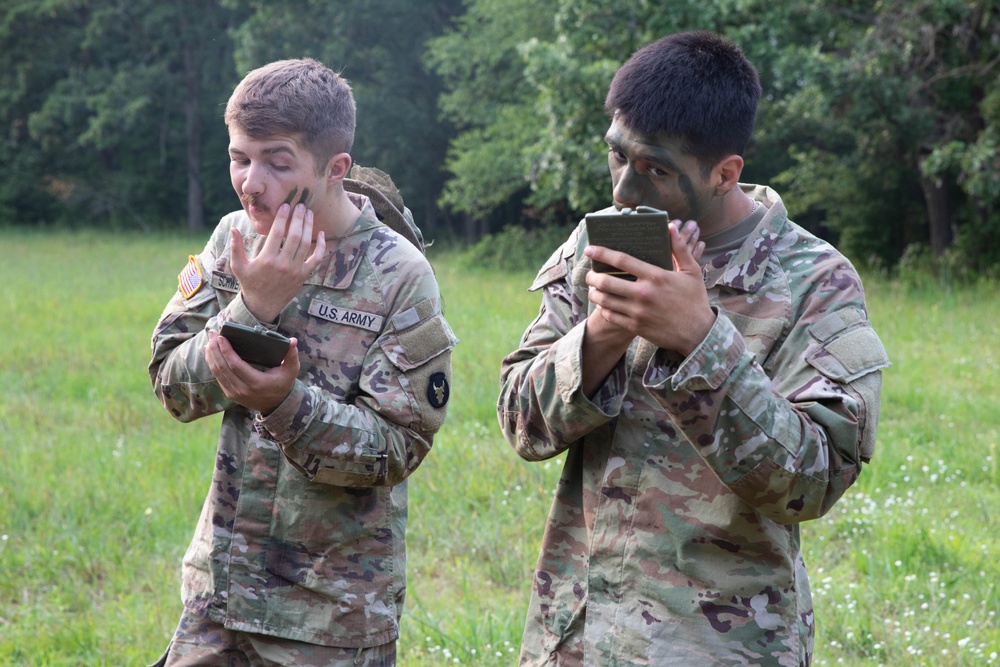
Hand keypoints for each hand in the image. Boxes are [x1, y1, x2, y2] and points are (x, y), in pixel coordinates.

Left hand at [205, 329, 300, 414]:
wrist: (276, 405)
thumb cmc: (283, 384)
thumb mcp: (291, 370)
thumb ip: (292, 355)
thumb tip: (293, 341)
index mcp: (256, 382)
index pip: (236, 365)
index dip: (226, 351)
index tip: (221, 337)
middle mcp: (243, 389)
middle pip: (222, 367)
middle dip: (215, 349)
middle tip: (212, 333)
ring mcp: (234, 393)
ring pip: (217, 372)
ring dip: (211, 355)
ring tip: (209, 340)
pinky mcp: (230, 393)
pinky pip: (218, 377)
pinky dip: (212, 364)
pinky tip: (210, 353)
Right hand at [230, 203, 326, 322]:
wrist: (263, 304)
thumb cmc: (250, 282)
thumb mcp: (238, 266)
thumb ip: (236, 247)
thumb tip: (233, 229)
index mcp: (267, 259)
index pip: (277, 233)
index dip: (282, 217)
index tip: (285, 206)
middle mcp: (283, 264)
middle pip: (294, 235)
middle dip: (298, 218)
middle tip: (301, 205)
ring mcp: (296, 270)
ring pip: (306, 244)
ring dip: (308, 226)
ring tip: (309, 213)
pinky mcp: (304, 275)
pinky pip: (317, 258)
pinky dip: (321, 246)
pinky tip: (320, 233)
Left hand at [585, 220, 714, 356]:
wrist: (699, 333)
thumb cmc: (695, 300)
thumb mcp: (692, 271)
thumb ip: (679, 248)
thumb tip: (670, 226)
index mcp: (656, 276)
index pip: (622, 260)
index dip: (602, 253)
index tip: (590, 249)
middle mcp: (644, 294)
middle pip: (606, 282)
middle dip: (592, 277)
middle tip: (589, 274)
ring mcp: (638, 312)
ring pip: (605, 301)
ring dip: (594, 293)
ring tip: (593, 289)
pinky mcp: (636, 327)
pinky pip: (611, 317)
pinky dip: (603, 309)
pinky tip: (603, 305)